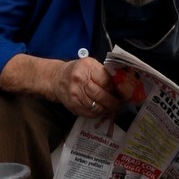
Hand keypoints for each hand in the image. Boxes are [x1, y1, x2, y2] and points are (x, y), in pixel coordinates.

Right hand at [0, 54, 116, 116]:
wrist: (56, 79)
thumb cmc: (77, 71)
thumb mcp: (90, 65)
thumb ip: (104, 73)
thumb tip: (121, 86)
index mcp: (87, 68)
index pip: (106, 81)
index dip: (115, 89)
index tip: (121, 93)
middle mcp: (79, 81)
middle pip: (102, 95)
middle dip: (113, 102)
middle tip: (119, 104)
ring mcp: (75, 95)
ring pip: (97, 107)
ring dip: (106, 109)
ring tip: (110, 107)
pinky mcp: (72, 106)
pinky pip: (89, 113)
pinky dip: (97, 113)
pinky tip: (100, 109)